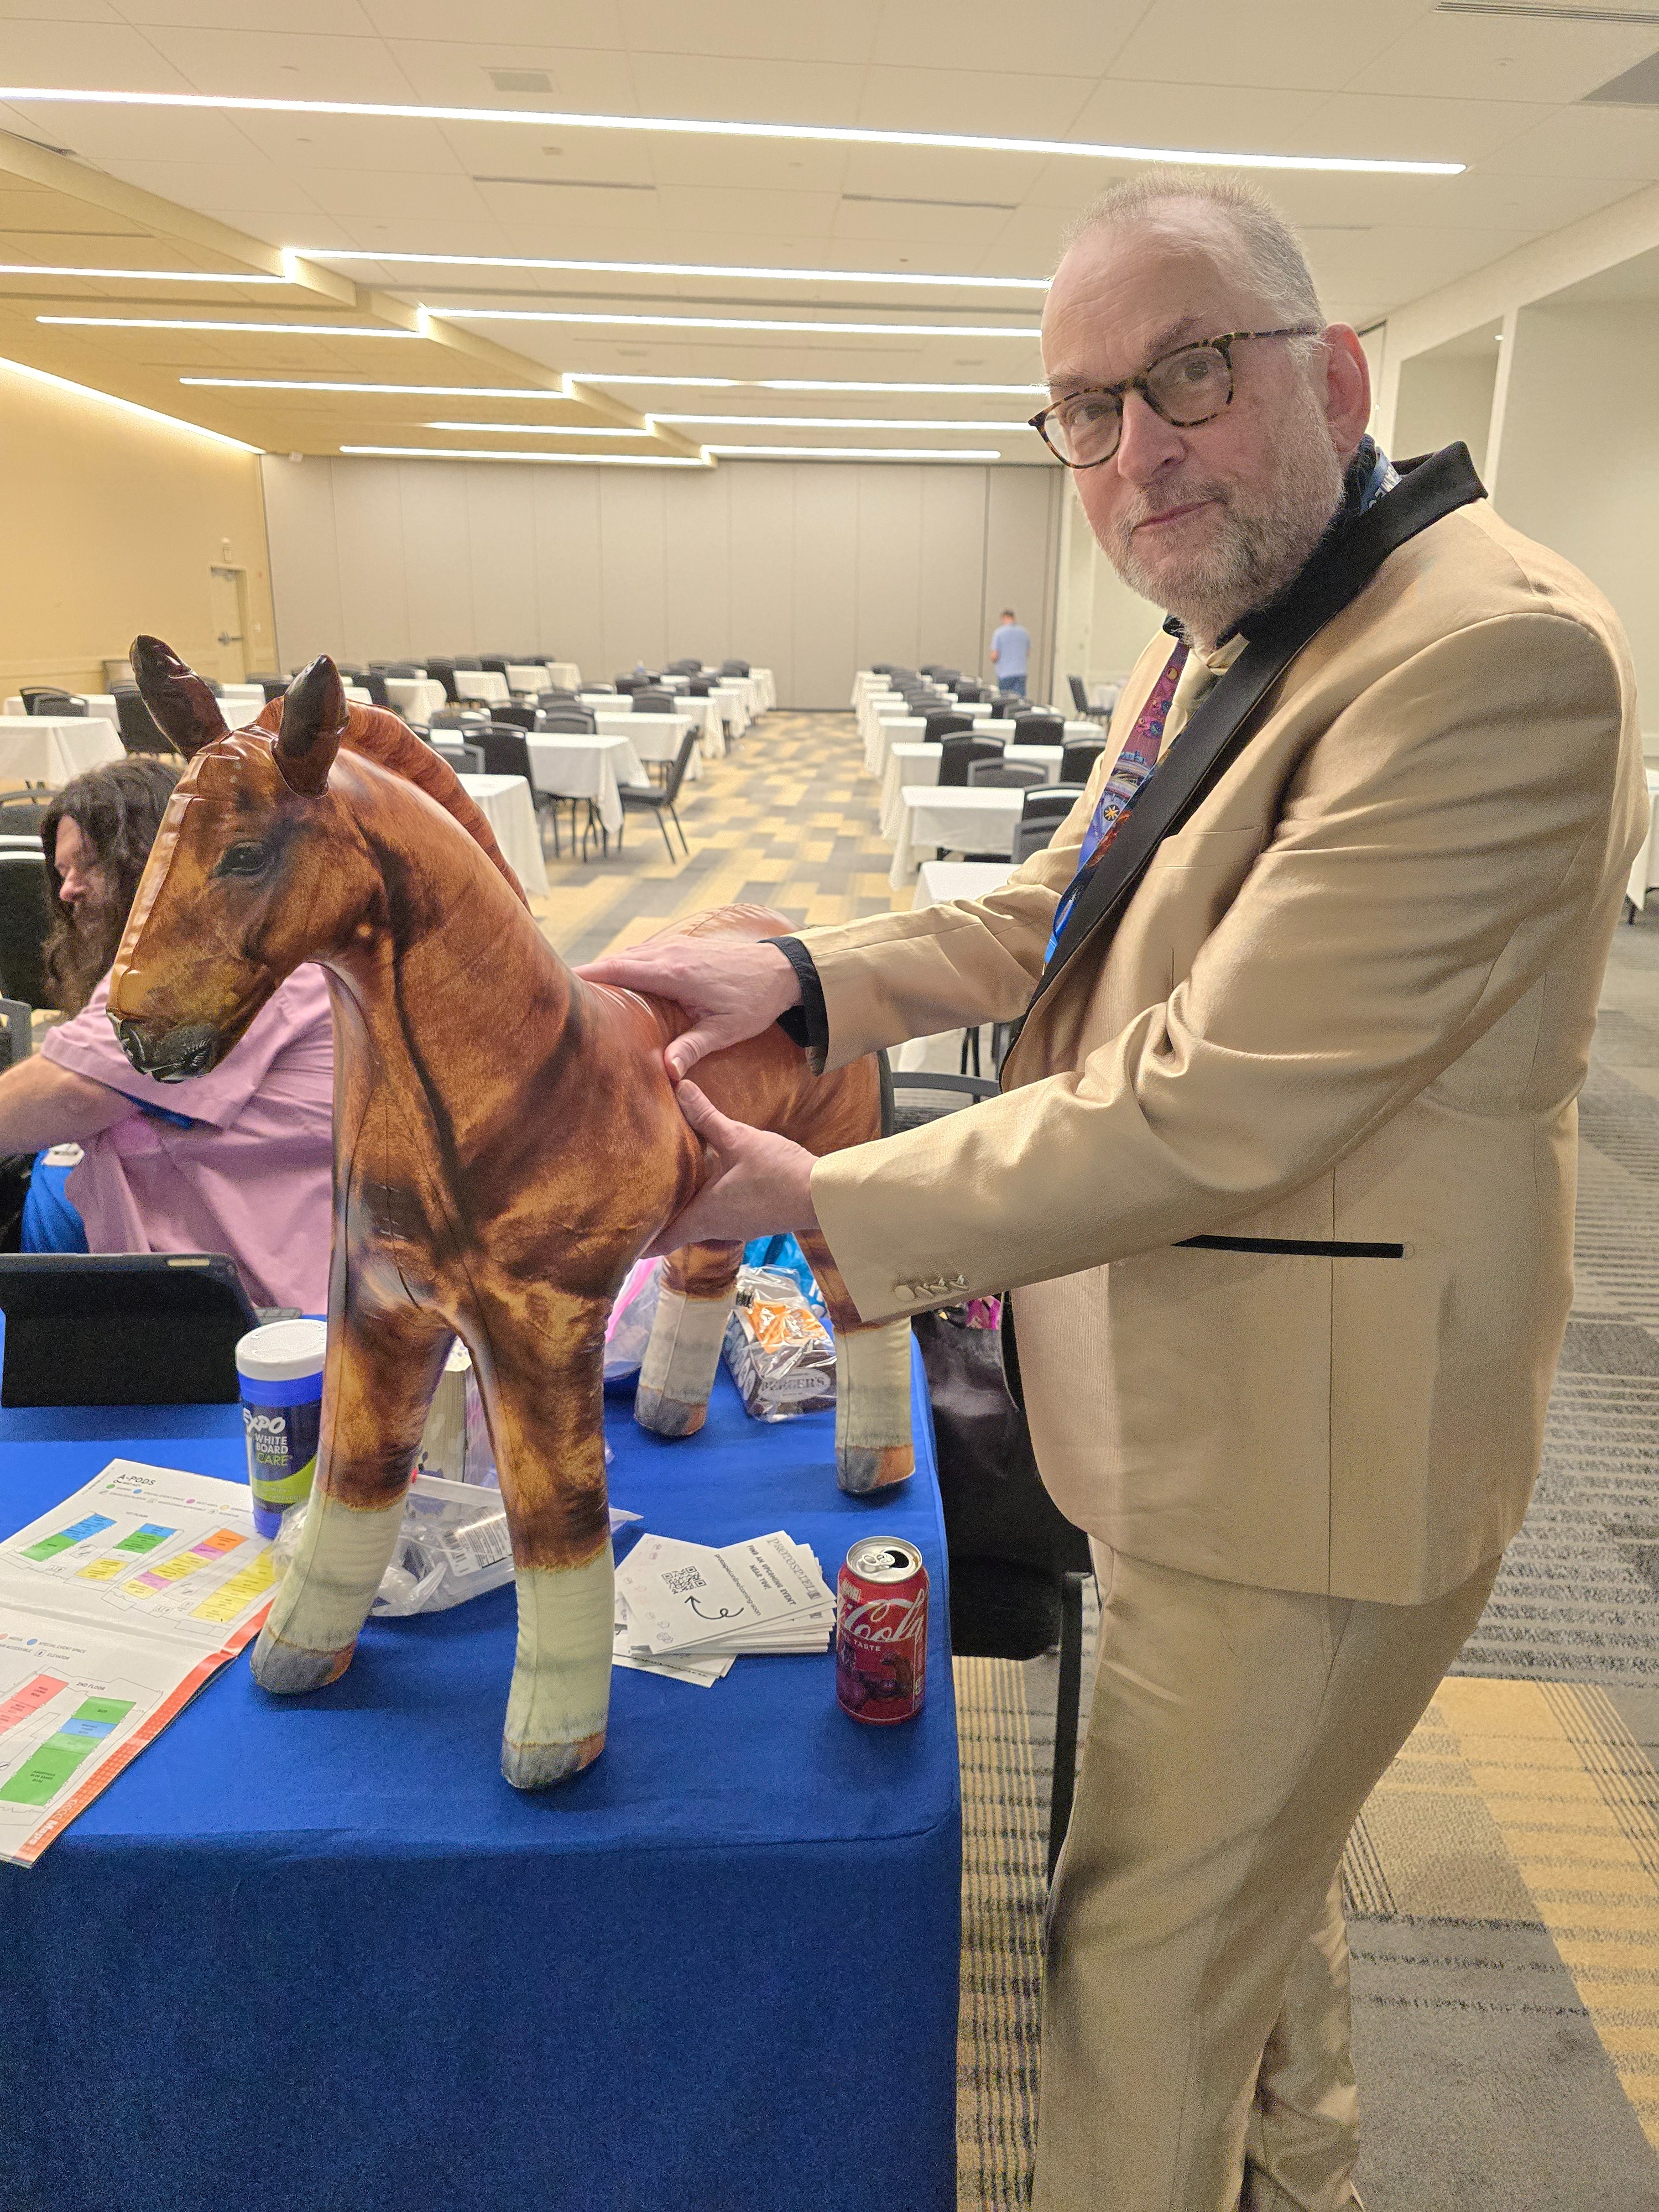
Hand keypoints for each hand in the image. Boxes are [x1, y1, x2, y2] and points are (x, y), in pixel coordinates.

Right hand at [577, 939, 800, 1080]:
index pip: (620, 970)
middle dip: (588, 973)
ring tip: (576, 987)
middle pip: (617, 960)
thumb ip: (693, 1048)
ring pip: (630, 955)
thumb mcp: (726, 1030)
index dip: (588, 974)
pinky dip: (625, 964)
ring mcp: (677, 947)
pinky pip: (644, 953)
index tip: (558, 981)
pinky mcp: (683, 948)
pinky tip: (615, 980)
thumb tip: (666, 1072)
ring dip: (606, 968)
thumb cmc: (755, 1001)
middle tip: (555, 989)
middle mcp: (671, 954)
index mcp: (675, 973)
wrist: (783, 970)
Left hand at [644, 1082, 818, 1255]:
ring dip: (686, 1207)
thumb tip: (678, 1087)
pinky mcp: (754, 1220)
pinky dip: (709, 1201)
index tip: (621, 1237)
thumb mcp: (738, 1139)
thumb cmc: (777, 1172)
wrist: (822, 1195)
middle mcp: (717, 1227)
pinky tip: (710, 1179)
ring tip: (668, 1185)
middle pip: (678, 1230)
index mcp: (704, 1215)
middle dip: (660, 1217)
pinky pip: (722, 1214)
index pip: (662, 1240)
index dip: (639, 1241)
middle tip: (636, 1201)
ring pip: (701, 1220)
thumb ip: (706, 1116)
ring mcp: (738, 1227)